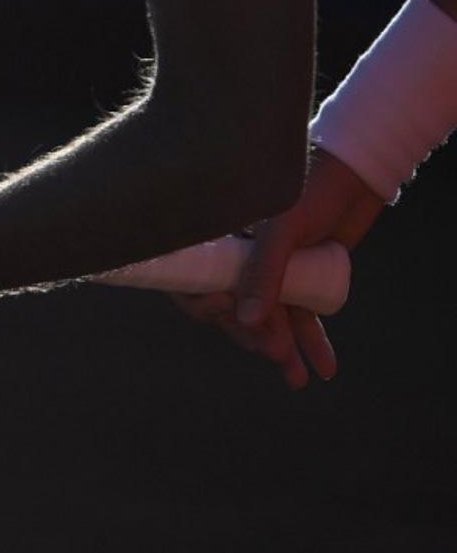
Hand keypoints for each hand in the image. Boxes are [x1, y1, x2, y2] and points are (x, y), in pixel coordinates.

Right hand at [172, 149, 383, 388]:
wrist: (357, 174)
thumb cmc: (310, 188)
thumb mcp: (282, 230)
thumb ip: (263, 272)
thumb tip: (247, 321)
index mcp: (218, 240)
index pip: (194, 283)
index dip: (204, 305)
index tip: (224, 309)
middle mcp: (238, 260)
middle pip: (233, 309)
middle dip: (253, 335)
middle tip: (274, 352)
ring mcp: (269, 272)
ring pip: (269, 320)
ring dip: (282, 350)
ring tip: (298, 378)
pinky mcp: (300, 281)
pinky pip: (300, 317)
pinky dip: (310, 341)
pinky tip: (322, 367)